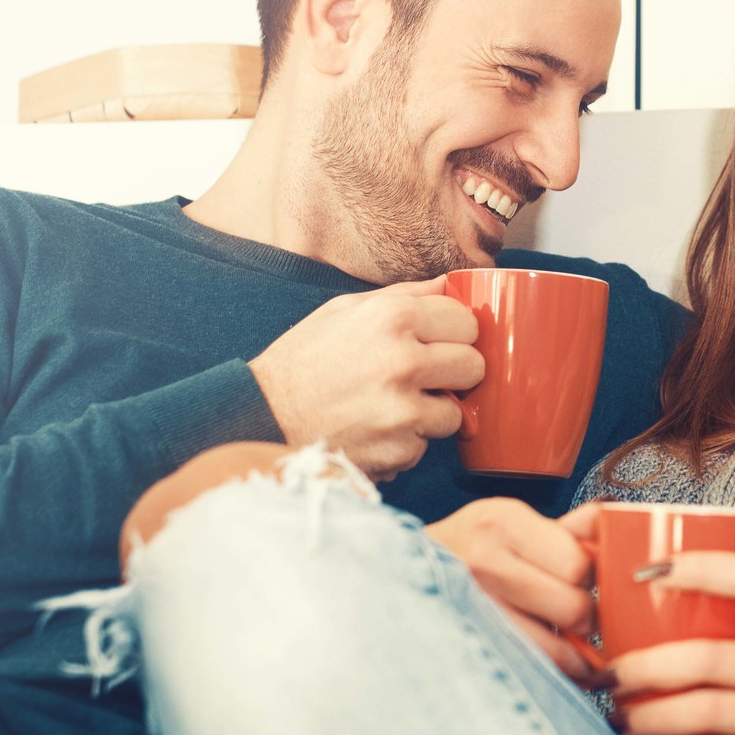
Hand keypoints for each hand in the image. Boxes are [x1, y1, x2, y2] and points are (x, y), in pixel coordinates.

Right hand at [249, 278, 483, 480]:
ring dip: (430, 415)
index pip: (466, 322)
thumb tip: (447, 284)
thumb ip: (401, 296)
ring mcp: (403, 410)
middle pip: (473, 366)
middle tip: (426, 378)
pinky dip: (404, 444)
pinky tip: (373, 432)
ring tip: (391, 408)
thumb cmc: (302, 362)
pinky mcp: (398, 450)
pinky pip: (423, 447)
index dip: (455, 335)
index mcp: (392, 318)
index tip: (441, 344)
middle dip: (455, 374)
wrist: (261, 417)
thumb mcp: (342, 312)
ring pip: (454, 414)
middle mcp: (402, 361)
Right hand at [426, 500, 601, 681]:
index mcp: (502, 521)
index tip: (586, 586)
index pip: (581, 564)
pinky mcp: (467, 648)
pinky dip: (552, 676)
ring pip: (559, 651)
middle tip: (576, 619)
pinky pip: (534, 673)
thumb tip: (618, 525)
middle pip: (576, 608)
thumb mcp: (507, 525)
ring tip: (568, 648)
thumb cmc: (462, 553)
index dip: (593, 580)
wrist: (393, 578)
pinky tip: (550, 666)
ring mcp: (472, 608)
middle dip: (586, 620)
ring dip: (573, 656)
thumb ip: (566, 530)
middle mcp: (483, 562)